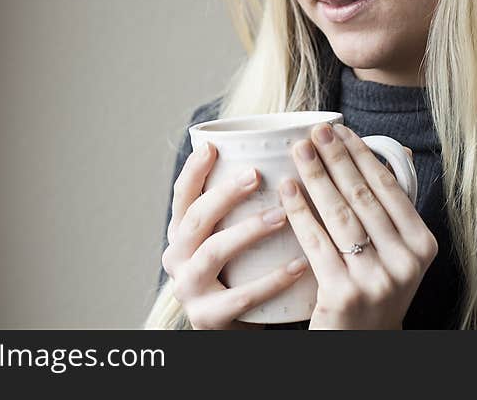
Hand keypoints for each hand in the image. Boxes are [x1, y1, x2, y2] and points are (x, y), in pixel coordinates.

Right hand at [161, 141, 309, 329]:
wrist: (234, 329)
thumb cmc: (239, 272)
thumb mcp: (229, 238)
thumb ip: (239, 206)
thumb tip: (275, 155)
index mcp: (180, 234)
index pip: (181, 196)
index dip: (193, 170)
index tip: (212, 146)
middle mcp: (177, 259)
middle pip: (195, 219)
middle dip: (224, 194)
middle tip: (256, 175)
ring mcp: (189, 290)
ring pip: (213, 252)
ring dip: (247, 231)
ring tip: (281, 215)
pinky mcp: (208, 319)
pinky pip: (241, 296)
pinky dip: (273, 279)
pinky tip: (300, 263)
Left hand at [279, 122, 437, 329]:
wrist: (363, 344)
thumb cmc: (376, 287)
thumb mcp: (398, 252)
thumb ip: (394, 207)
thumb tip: (397, 152)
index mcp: (423, 245)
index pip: (388, 188)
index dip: (361, 154)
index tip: (340, 129)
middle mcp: (405, 262)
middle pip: (363, 197)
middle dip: (336, 158)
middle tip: (315, 132)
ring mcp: (376, 279)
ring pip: (340, 215)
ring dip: (316, 177)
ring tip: (298, 151)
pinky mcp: (344, 294)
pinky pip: (317, 242)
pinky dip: (300, 211)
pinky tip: (287, 189)